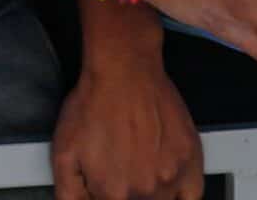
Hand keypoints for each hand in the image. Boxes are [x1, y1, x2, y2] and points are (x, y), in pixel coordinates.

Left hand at [51, 48, 204, 199]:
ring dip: (153, 196)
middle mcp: (145, 190)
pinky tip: (170, 184)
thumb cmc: (95, 104)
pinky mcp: (190, 157)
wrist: (123, 69)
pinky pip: (193, 194)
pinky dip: (182, 194)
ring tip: (141, 171)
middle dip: (129, 195)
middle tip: (123, 174)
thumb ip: (70, 195)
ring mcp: (171, 175)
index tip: (109, 187)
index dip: (108, 196)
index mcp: (113, 194)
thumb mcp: (64, 154)